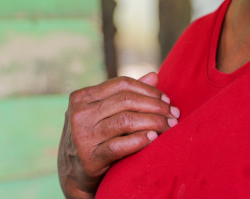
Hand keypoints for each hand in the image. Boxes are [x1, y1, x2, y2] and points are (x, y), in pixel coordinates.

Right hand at [57, 72, 179, 198]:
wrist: (75, 174)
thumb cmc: (95, 137)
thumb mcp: (105, 113)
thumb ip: (127, 94)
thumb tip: (154, 75)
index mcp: (82, 97)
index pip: (121, 84)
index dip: (148, 90)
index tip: (166, 100)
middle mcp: (79, 114)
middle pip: (126, 100)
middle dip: (155, 106)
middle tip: (174, 114)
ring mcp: (82, 136)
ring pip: (126, 120)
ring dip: (154, 122)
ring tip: (169, 126)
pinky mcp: (90, 158)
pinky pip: (119, 145)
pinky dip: (140, 140)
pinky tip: (154, 138)